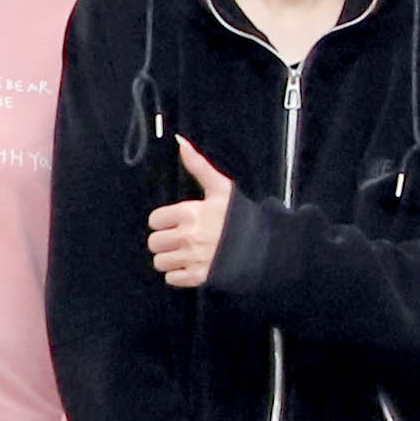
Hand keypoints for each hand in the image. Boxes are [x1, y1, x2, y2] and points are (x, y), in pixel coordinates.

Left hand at [147, 133, 231, 288]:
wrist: (265, 246)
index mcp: (190, 213)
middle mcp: (188, 236)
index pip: (154, 220)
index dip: (164, 221)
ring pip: (160, 262)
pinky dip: (178, 274)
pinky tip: (191, 265)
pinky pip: (171, 278)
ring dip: (169, 258)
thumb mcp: (221, 188)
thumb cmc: (241, 216)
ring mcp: (193, 258)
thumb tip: (180, 142)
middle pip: (154, 243)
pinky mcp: (198, 277)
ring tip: (184, 253)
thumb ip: (198, 166)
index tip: (176, 222)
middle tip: (180, 238)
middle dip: (164, 240)